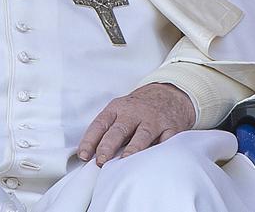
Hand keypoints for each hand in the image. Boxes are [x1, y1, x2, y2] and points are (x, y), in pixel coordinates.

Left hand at [77, 82, 195, 166]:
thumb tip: (91, 155)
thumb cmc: (137, 108)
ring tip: (124, 161)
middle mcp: (134, 113)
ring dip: (133, 149)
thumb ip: (107, 130)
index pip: (100, 124)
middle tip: (101, 161)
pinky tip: (153, 160)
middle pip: (119, 130)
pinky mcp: (171, 128)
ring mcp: (153, 120)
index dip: (90, 140)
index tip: (83, 155)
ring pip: (142, 135)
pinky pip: (166, 140)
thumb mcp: (120, 110)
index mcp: (117, 108)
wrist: (169, 93)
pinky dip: (160, 150)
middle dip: (108, 146)